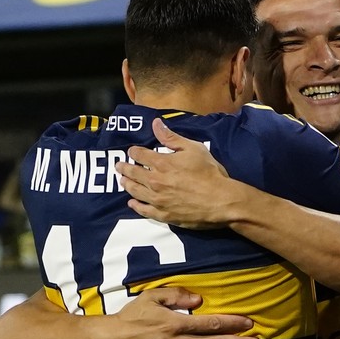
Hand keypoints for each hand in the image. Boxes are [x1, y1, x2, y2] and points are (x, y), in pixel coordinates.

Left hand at [116, 118, 250, 228]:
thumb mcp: (193, 148)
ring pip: (135, 191)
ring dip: (127, 185)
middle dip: (124, 168)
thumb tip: (156, 123)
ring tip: (123, 182)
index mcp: (162, 163)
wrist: (220, 201)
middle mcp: (155, 181)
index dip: (134, 152)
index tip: (132, 151)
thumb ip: (171, 137)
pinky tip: (132, 203)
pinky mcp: (163, 215)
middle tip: (119, 166)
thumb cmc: (210, 173)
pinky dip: (135, 206)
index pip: (140, 154)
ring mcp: (157, 200)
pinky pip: (143, 210)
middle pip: (133, 173)